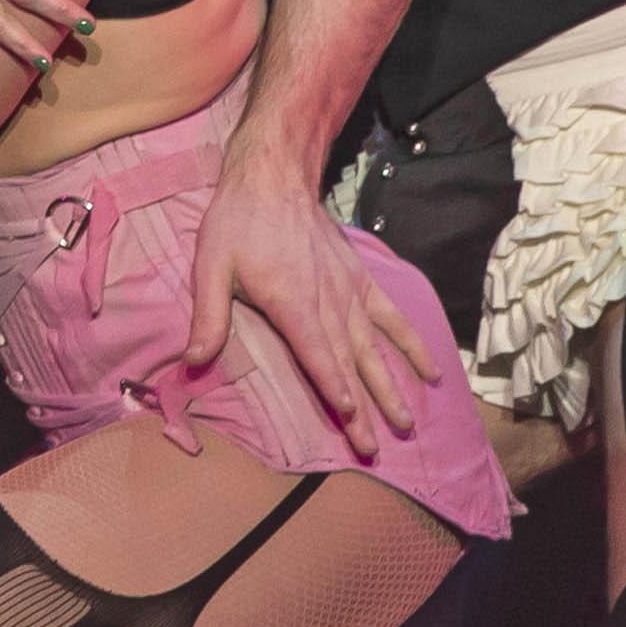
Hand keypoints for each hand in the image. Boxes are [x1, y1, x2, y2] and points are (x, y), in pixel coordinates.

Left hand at [177, 165, 432, 459]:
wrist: (274, 179)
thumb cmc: (236, 223)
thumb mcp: (210, 265)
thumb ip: (209, 316)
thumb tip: (193, 361)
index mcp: (292, 302)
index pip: (317, 354)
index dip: (335, 387)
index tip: (353, 417)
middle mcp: (329, 301)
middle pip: (350, 362)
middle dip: (365, 407)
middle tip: (377, 447)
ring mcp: (350, 291)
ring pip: (375, 347)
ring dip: (392, 386)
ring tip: (408, 422)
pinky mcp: (361, 280)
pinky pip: (392, 317)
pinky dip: (412, 344)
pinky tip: (432, 370)